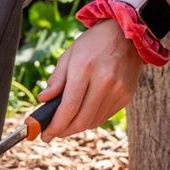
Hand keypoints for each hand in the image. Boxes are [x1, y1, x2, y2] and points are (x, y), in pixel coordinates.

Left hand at [40, 20, 142, 137]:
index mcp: (85, 68)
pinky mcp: (126, 96)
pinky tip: (81, 115)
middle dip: (64, 131)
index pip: (68, 107)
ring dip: (76, 127)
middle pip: (81, 120)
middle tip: (52, 133)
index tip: (44, 135)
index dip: (55, 126)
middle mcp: (104, 81)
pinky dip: (90, 120)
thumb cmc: (93, 43)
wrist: (126, 34)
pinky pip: (104, 116)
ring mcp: (117, 90)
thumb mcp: (69, 55)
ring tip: (65, 124)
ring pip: (93, 121)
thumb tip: (43, 100)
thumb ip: (56, 79)